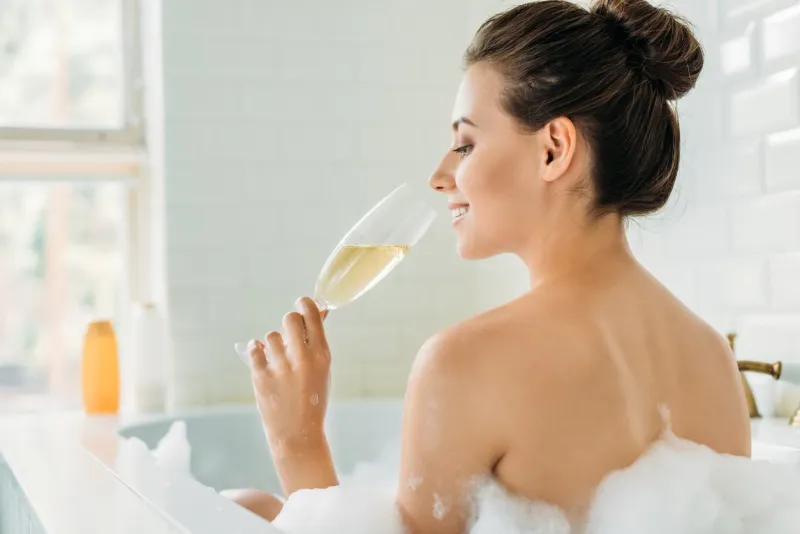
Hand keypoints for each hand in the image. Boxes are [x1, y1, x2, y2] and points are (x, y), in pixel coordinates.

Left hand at [247, 297, 330, 452]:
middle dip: (289, 323)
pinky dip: (257, 351)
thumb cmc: (313, 398)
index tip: (301, 304)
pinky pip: (254, 349)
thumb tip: (319, 311)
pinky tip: (263, 358)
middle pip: (290, 318)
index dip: (304, 304)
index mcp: (322, 355)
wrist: (297, 434)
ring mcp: (280, 368)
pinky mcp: (261, 377)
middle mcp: (302, 359)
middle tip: (289, 334)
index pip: (311, 314)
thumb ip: (318, 341)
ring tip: (278, 359)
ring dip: (274, 344)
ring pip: (271, 336)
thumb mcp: (323, 369)